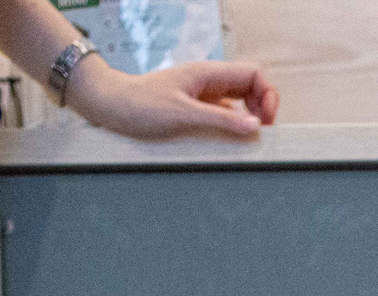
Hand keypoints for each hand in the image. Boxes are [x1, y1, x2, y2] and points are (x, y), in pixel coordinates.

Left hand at [70, 58, 278, 140]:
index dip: (268, 94)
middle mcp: (207, 80)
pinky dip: (231, 124)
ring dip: (248, 116)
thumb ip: (221, 119)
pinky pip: (221, 113)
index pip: (254, 73)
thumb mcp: (184, 114)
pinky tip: (228, 140)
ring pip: (238, 100)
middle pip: (250, 85)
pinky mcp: (192, 108)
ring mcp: (200, 94)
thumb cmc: (140, 105)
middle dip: (262, 106)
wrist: (109, 105)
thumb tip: (256, 126)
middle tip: (260, 132)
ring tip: (247, 138)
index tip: (266, 120)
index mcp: (208, 73)